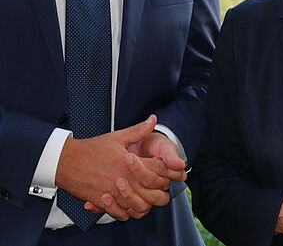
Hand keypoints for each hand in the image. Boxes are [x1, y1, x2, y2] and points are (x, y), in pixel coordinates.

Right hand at [56, 116, 175, 220]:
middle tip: (160, 184)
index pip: (158, 171)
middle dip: (160, 189)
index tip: (168, 169)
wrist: (65, 162)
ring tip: (146, 195)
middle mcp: (123, 180)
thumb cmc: (90, 149)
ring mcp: (113, 193)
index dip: (167, 171)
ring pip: (139, 206)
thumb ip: (138, 130)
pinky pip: (121, 214)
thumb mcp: (117, 137)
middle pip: (153, 191)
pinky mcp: (102, 202)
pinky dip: (128, 212)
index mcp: (130, 163)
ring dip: (146, 201)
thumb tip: (153, 119)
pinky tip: (130, 204)